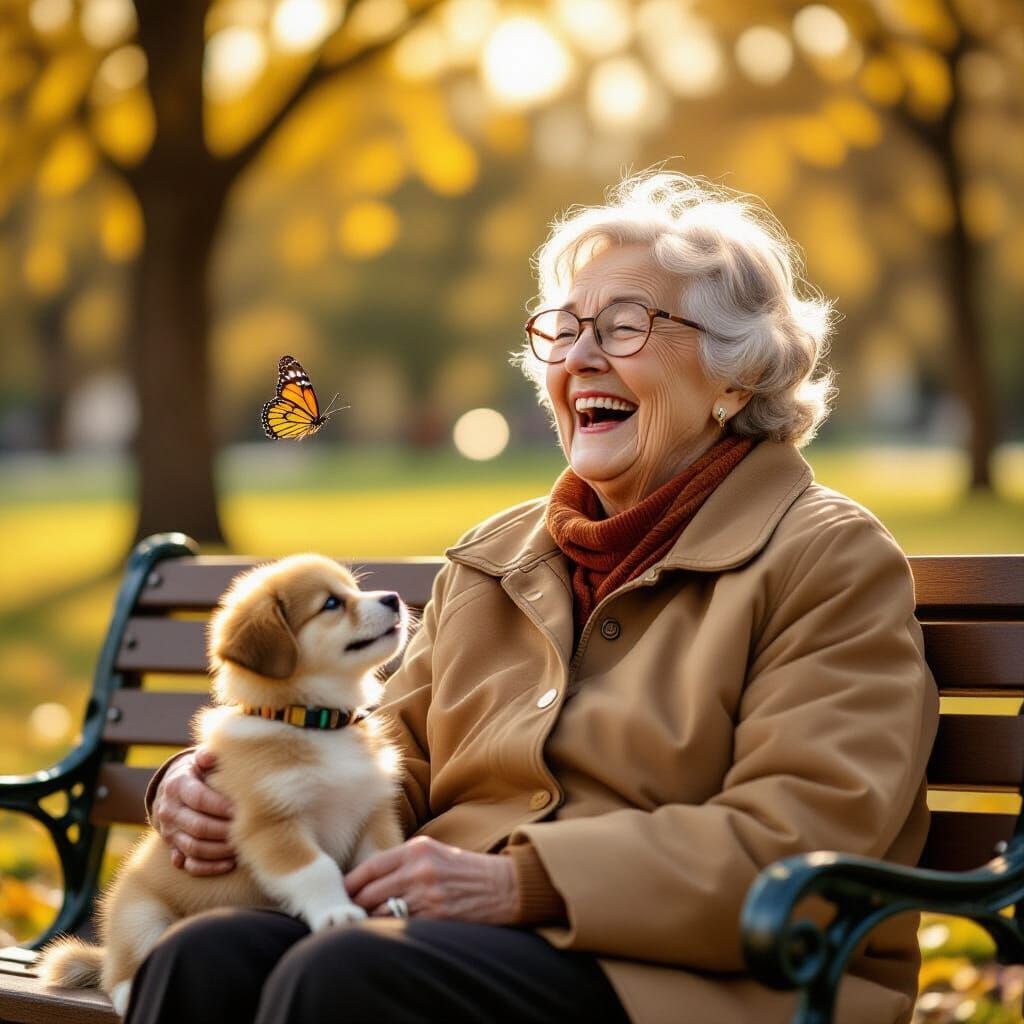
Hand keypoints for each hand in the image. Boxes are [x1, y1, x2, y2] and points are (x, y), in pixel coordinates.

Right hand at [152, 747, 235, 875]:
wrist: (175, 787)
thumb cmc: (199, 770)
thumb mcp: (200, 758)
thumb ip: (207, 755)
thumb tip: (211, 755)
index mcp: (177, 785)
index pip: (199, 798)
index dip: (222, 805)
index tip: (243, 807)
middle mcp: (169, 810)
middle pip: (198, 826)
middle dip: (225, 829)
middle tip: (248, 829)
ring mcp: (170, 832)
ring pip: (194, 847)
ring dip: (220, 850)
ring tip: (242, 846)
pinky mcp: (174, 848)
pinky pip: (189, 865)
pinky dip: (208, 867)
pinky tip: (229, 864)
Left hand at [345, 836, 518, 924]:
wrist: (502, 885)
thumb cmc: (463, 869)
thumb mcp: (433, 851)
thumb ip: (402, 860)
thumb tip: (368, 877)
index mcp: (417, 849)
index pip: (370, 867)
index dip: (350, 883)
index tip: (339, 893)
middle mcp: (419, 869)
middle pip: (370, 892)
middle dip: (355, 905)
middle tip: (344, 913)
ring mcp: (427, 894)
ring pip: (381, 912)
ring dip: (370, 921)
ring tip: (362, 925)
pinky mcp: (436, 917)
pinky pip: (401, 926)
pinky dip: (390, 930)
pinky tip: (386, 932)